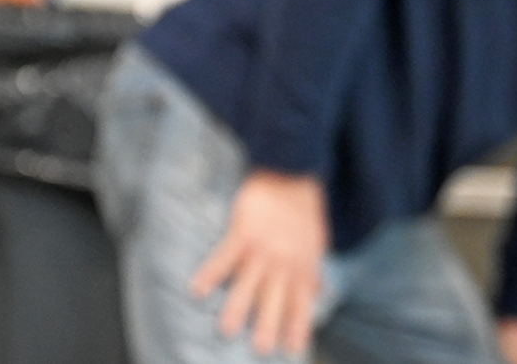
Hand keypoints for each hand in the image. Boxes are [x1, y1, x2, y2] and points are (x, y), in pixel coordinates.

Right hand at [190, 169, 328, 356]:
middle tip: (262, 348)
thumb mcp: (316, 240)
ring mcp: (263, 246)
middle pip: (276, 297)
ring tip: (227, 330)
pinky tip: (196, 290)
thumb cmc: (302, 208)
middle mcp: (284, 259)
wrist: (291, 171)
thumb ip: (313, 269)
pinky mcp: (243, 231)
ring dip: (238, 306)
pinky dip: (211, 272)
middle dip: (269, 323)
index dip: (298, 324)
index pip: (302, 300)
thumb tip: (320, 292)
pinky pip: (224, 256)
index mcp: (303, 262)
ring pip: (249, 282)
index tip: (293, 349)